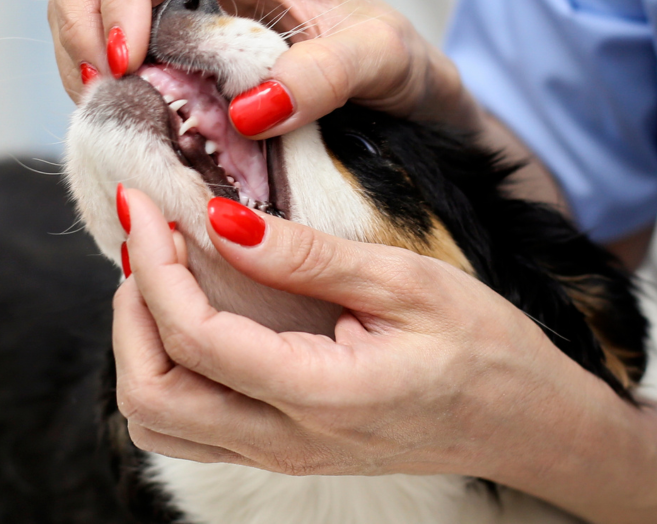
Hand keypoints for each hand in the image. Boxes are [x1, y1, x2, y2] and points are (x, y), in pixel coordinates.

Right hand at [47, 0, 479, 132]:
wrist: (404, 95)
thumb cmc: (397, 62)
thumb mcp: (383, 60)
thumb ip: (327, 76)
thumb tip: (249, 109)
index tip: (122, 62)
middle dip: (76, 16)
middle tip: (101, 84)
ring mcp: (179, 2)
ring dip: (79, 54)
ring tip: (116, 108)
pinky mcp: (171, 46)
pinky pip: (104, 48)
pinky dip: (100, 82)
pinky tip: (129, 114)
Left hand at [112, 187, 619, 481]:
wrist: (527, 424)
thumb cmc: (485, 348)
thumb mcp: (407, 283)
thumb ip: (308, 257)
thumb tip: (222, 222)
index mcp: (319, 394)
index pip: (194, 337)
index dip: (153, 265)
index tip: (142, 203)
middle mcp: (285, 439)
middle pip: (151, 395)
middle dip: (130, 309)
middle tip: (146, 238)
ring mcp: (280, 453)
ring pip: (158, 422)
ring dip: (139, 345)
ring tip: (161, 274)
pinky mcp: (283, 449)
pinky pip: (189, 426)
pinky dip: (165, 369)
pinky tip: (189, 314)